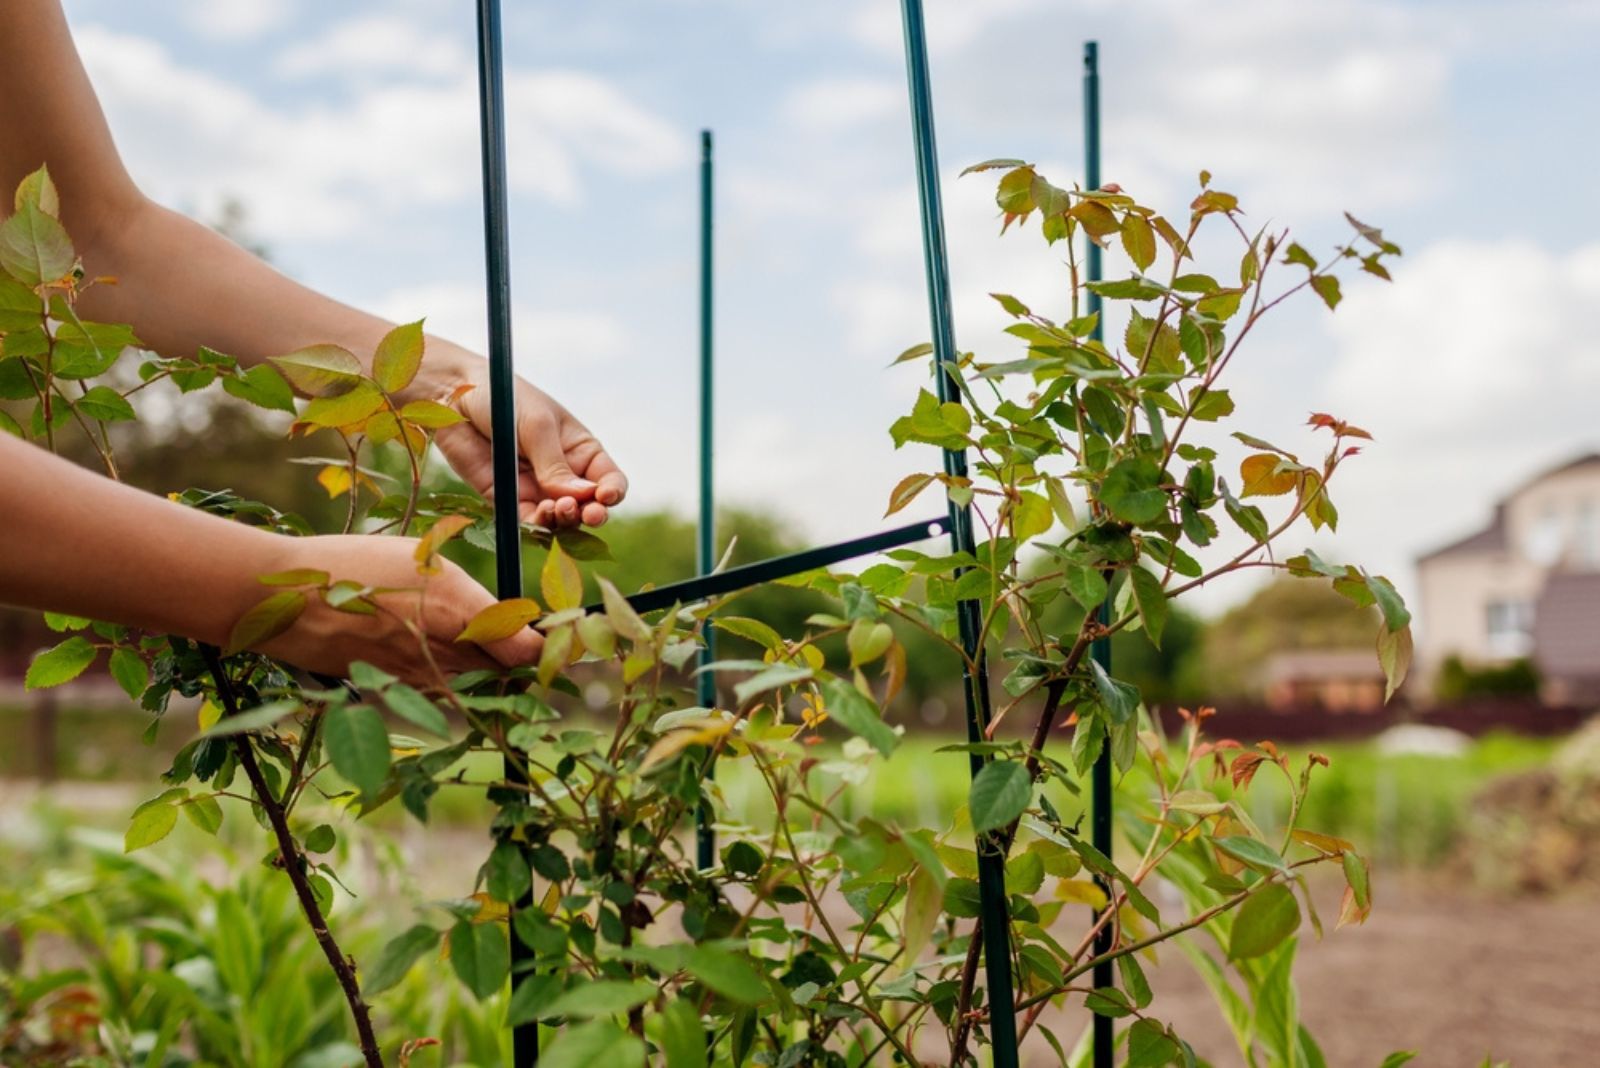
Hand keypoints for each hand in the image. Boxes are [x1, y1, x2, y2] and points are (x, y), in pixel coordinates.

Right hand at [252, 534, 540, 686]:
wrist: (284, 601)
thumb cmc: (355, 565)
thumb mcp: (424, 560)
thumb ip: (474, 597)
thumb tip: (512, 618)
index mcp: (460, 611)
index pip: (529, 650)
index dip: (552, 647)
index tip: (562, 635)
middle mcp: (446, 654)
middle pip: (506, 670)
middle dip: (519, 654)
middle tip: (525, 633)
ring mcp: (419, 679)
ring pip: (473, 680)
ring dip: (481, 664)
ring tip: (465, 633)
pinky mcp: (393, 691)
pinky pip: (437, 687)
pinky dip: (444, 673)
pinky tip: (424, 645)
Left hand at [417, 349, 627, 529]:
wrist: (454, 398)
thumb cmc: (503, 399)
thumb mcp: (536, 425)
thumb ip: (554, 464)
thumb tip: (579, 497)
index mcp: (579, 450)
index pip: (608, 478)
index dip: (612, 491)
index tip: (606, 496)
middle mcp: (562, 473)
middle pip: (587, 505)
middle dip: (591, 512)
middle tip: (588, 513)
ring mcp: (536, 488)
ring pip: (560, 518)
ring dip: (564, 520)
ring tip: (557, 509)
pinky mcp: (508, 499)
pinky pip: (528, 520)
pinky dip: (537, 524)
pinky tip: (539, 516)